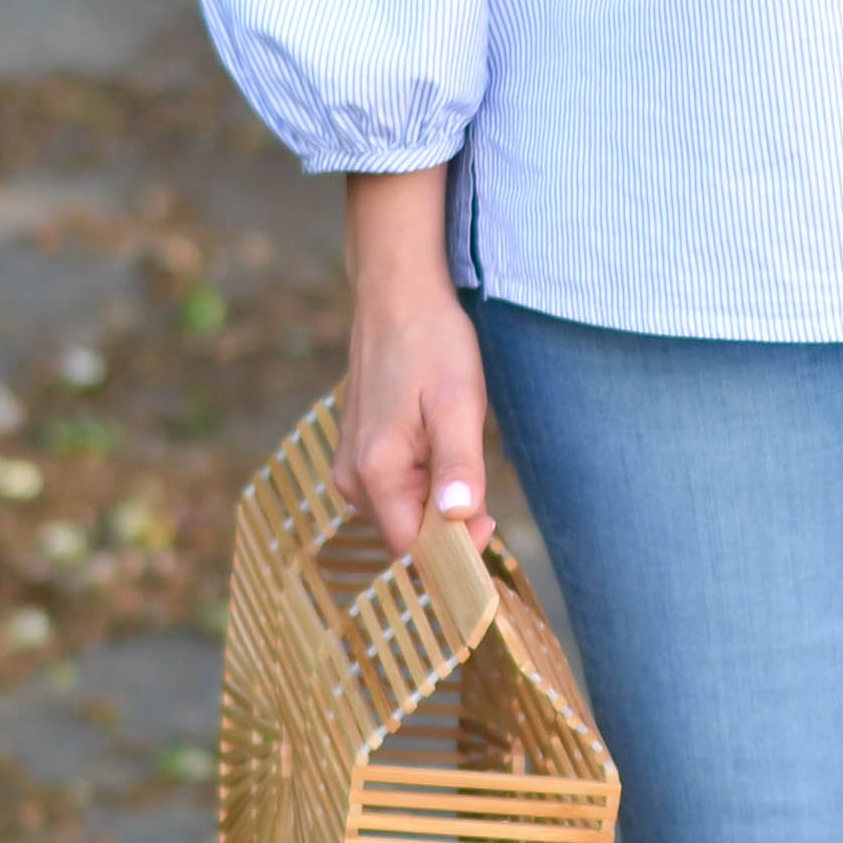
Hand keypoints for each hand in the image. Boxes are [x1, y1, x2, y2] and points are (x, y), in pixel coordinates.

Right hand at [335, 170, 495, 554]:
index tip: (491, 521)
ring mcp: (351, 465)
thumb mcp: (458, 404)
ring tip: (456, 445)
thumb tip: (460, 518)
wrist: (396, 294)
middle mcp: (352, 478)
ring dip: (437, 497)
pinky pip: (395, 487)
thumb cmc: (430, 343)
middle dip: (448, 521)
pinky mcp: (358, 451)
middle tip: (480, 475)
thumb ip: (459, 465)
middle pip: (408, 533)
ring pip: (403, 510)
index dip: (455, 547)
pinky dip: (423, 479)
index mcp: (375, 473)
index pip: (414, 549)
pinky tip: (438, 439)